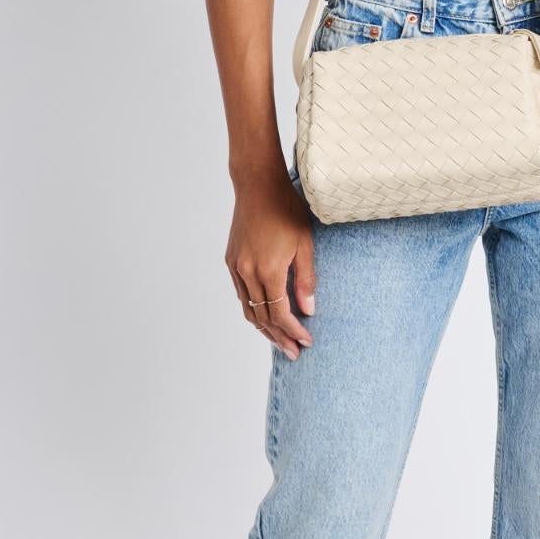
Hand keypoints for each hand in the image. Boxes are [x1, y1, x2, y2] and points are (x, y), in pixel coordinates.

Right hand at [225, 169, 316, 356]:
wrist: (258, 185)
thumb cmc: (287, 209)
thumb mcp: (305, 244)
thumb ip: (306, 279)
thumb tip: (308, 309)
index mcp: (268, 270)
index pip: (280, 314)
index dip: (294, 330)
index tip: (307, 341)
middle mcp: (247, 273)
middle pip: (262, 318)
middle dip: (279, 338)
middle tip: (294, 353)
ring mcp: (236, 267)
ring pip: (248, 309)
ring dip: (264, 328)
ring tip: (280, 341)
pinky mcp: (231, 260)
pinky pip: (241, 294)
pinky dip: (253, 310)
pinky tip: (265, 315)